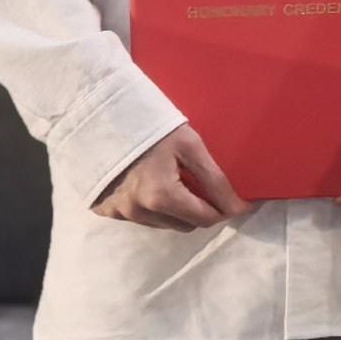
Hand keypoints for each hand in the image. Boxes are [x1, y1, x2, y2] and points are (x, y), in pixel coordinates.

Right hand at [94, 123, 245, 229]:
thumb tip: (238, 208)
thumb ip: (215, 180)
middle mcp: (139, 212)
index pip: (206, 218)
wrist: (101, 115)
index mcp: (161, 197)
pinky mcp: (106, 210)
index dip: (226, 209)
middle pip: (186, 225)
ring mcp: (120, 214)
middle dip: (201, 209)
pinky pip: (141, 218)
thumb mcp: (190, 146)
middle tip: (202, 184)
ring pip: (164, 224)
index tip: (239, 201)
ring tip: (175, 180)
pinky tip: (150, 182)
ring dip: (177, 210)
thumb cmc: (151, 126)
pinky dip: (153, 207)